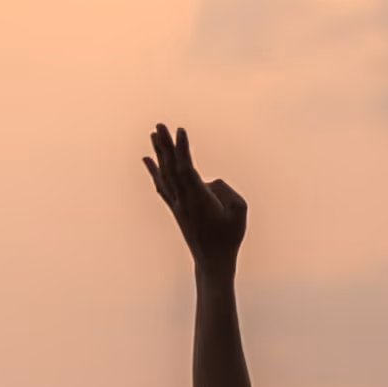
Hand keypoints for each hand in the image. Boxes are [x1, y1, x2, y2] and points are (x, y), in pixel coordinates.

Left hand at [143, 124, 246, 269]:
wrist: (213, 261)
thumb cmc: (229, 237)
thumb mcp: (239, 211)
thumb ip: (226, 191)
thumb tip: (210, 183)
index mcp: (199, 198)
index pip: (187, 169)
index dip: (183, 149)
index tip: (181, 130)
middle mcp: (183, 199)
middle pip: (172, 168)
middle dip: (166, 145)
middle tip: (159, 125)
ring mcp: (177, 204)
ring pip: (165, 174)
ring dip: (159, 153)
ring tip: (153, 134)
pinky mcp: (175, 208)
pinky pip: (162, 186)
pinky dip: (154, 171)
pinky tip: (147, 159)